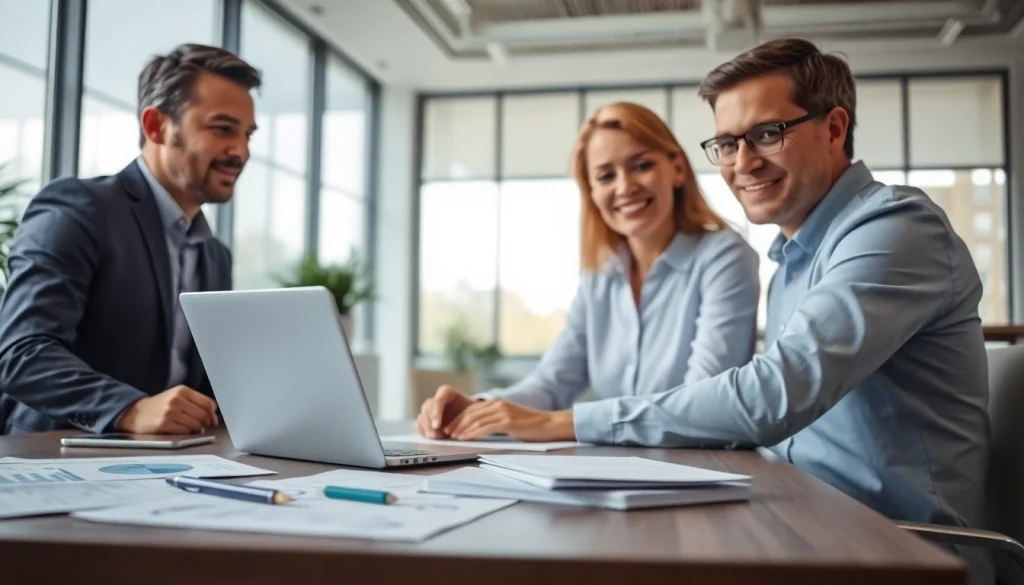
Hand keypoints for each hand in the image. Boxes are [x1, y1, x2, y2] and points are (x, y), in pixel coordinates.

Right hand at [116, 385, 218, 433]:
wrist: (135, 413)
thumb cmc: (160, 406)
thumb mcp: (176, 397)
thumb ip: (195, 402)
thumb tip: (213, 415)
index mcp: (182, 390)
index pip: (208, 403)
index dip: (213, 414)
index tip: (212, 420)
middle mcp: (176, 399)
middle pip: (203, 415)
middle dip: (205, 423)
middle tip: (201, 427)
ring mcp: (169, 412)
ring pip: (195, 424)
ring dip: (196, 430)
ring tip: (190, 429)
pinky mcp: (163, 424)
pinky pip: (185, 432)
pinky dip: (186, 434)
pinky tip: (181, 431)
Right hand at [415, 385, 473, 438]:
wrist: (469, 415)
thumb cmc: (471, 411)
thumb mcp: (472, 408)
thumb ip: (466, 413)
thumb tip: (462, 424)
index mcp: (446, 391)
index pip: (438, 400)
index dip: (436, 413)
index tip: (437, 426)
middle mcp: (436, 398)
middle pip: (428, 408)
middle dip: (429, 423)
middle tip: (434, 435)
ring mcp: (430, 408)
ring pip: (422, 415)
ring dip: (426, 427)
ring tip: (433, 437)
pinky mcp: (427, 418)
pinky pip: (419, 423)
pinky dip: (423, 430)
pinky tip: (429, 437)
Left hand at [444, 399, 574, 441]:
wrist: (550, 425)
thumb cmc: (531, 426)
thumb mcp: (509, 420)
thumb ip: (495, 420)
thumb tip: (479, 429)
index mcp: (497, 403)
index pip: (472, 409)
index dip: (458, 418)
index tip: (449, 427)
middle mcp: (498, 404)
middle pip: (470, 413)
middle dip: (456, 423)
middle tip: (445, 433)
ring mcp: (503, 412)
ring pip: (475, 419)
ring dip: (461, 428)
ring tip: (452, 436)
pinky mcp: (508, 422)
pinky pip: (485, 427)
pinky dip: (472, 432)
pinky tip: (465, 438)